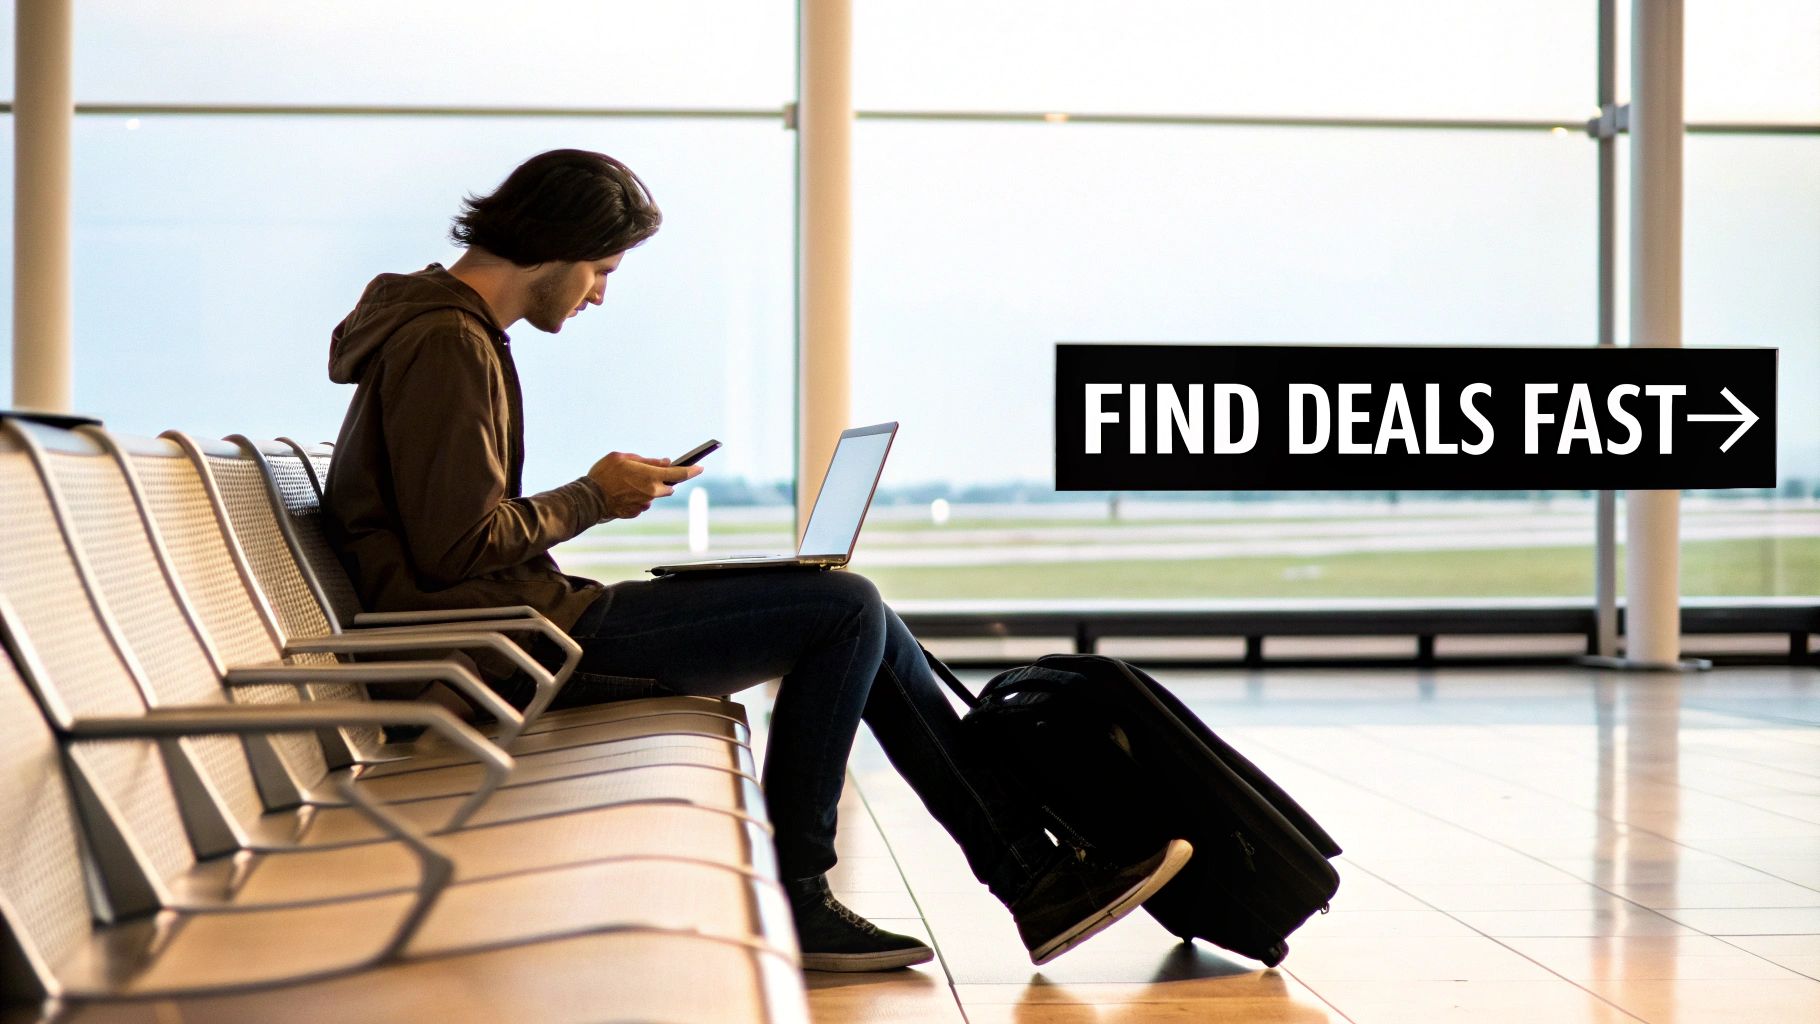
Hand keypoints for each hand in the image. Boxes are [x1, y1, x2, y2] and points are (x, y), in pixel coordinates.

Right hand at [586, 452, 701, 519]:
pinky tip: (622, 492)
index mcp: (650, 477)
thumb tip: (665, 462)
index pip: (678, 473)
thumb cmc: (604, 474)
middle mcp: (651, 493)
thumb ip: (646, 460)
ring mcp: (644, 504)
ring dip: (648, 488)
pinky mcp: (635, 512)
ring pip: (654, 495)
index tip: (700, 467)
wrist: (588, 498)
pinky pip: (642, 503)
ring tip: (628, 482)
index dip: (691, 470)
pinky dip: (637, 497)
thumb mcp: (623, 458)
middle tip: (648, 473)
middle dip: (663, 480)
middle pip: (668, 486)